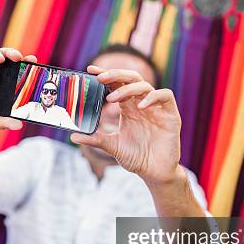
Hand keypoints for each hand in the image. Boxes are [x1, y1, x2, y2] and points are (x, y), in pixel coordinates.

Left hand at [70, 65, 182, 184]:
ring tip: (112, 99)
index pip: (117, 85)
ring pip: (144, 85)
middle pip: (131, 79)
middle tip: (100, 77)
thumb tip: (73, 137)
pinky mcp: (170, 115)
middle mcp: (142, 104)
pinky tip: (141, 106)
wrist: (155, 172)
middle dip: (116, 74)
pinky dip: (153, 97)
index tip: (90, 70)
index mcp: (128, 108)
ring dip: (127, 89)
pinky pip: (165, 96)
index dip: (105, 75)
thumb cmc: (136, 158)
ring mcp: (157, 108)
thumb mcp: (113, 147)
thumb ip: (96, 140)